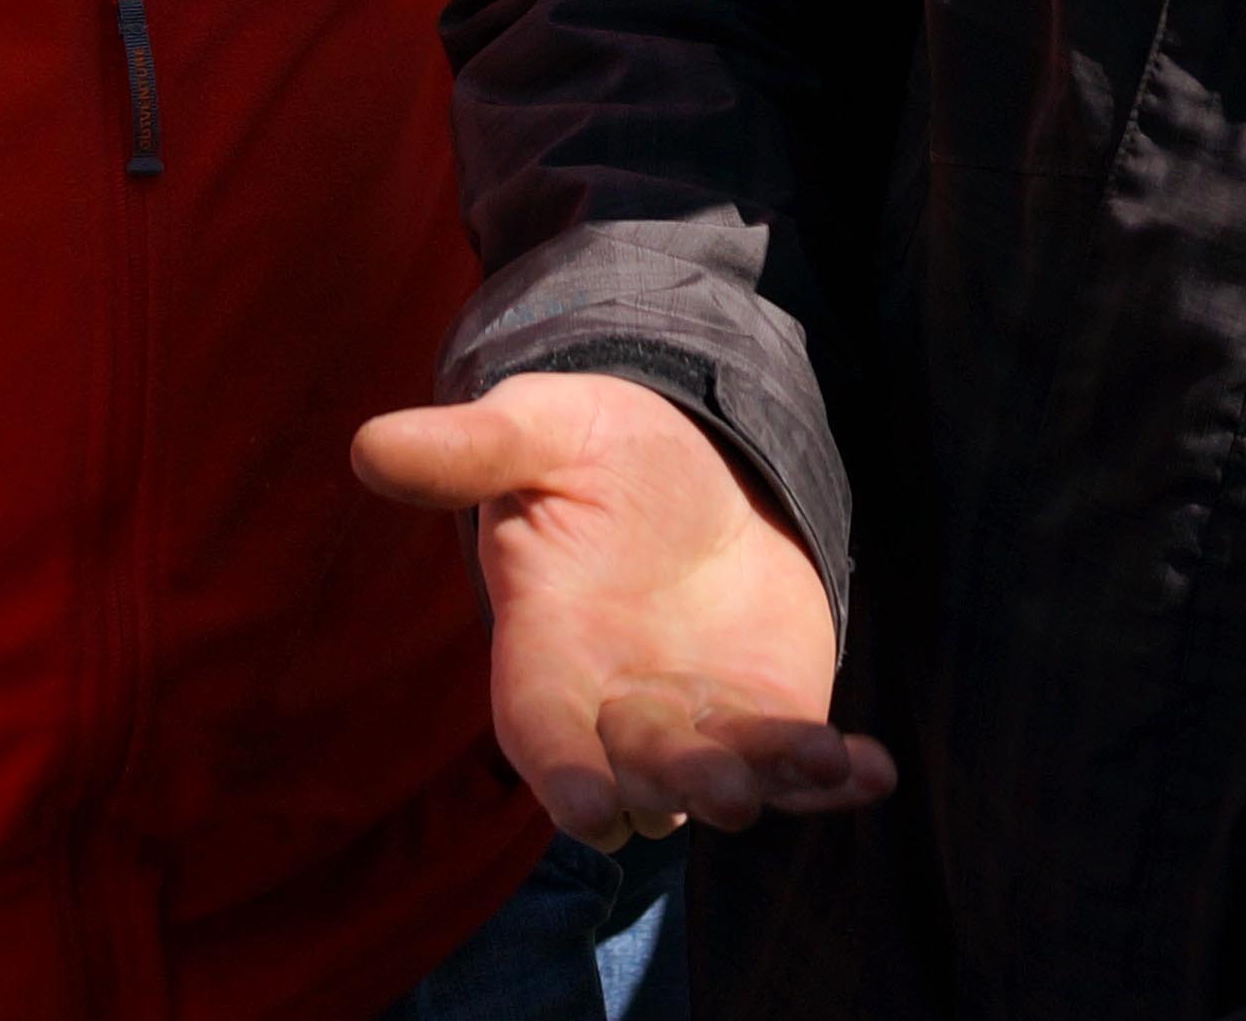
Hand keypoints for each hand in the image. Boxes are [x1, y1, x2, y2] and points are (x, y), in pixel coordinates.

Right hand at [352, 373, 898, 847]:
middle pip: (644, 772)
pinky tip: (875, 771)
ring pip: (727, 777)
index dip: (565, 775)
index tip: (591, 812)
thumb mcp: (536, 434)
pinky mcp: (768, 717)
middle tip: (727, 792)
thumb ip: (469, 452)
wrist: (688, 466)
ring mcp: (697, 727)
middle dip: (684, 785)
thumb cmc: (592, 453)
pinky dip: (837, 776)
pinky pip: (799, 764)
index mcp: (544, 657)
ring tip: (820, 761)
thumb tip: (370, 445)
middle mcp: (616, 712)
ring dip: (773, 782)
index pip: (545, 737)